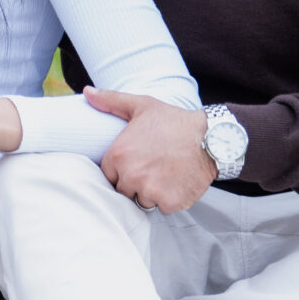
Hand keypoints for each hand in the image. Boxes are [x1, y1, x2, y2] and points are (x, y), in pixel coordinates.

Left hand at [83, 88, 215, 213]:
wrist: (211, 137)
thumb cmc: (174, 121)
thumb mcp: (141, 106)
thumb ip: (111, 101)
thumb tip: (87, 92)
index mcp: (119, 155)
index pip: (109, 175)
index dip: (122, 169)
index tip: (137, 161)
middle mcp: (131, 176)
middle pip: (124, 190)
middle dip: (136, 182)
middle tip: (155, 166)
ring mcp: (150, 191)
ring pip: (143, 200)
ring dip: (153, 192)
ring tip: (167, 172)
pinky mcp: (169, 203)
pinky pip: (163, 207)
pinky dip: (171, 198)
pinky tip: (179, 181)